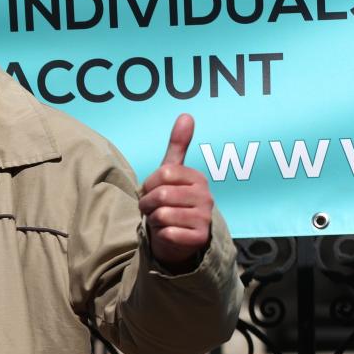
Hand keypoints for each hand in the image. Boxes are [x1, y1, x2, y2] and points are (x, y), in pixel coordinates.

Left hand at [138, 114, 213, 268]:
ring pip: (162, 214)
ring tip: (160, 220)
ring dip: (153, 219)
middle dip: (147, 203)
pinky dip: (161, 234)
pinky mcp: (199, 238)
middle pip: (160, 194)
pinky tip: (168, 233)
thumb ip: (178, 145)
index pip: (163, 174)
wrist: (178, 236)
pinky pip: (167, 232)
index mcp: (198, 178)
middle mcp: (206, 197)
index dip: (149, 184)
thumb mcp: (172, 173)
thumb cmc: (172, 201)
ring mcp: (205, 218)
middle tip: (151, 208)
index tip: (152, 190)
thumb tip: (186, 115)